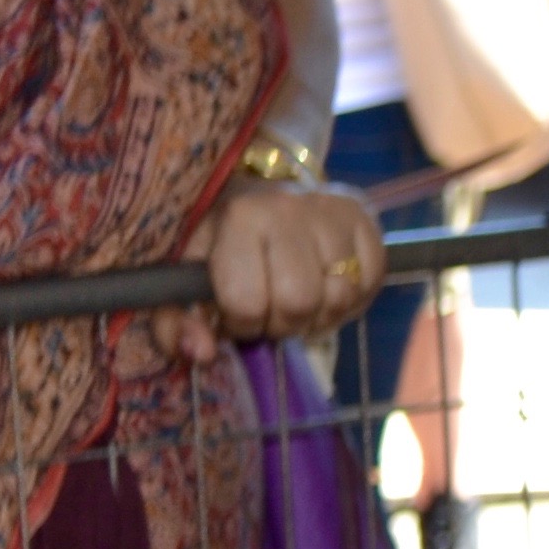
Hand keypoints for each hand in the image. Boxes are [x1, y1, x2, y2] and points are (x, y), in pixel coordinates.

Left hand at [178, 178, 386, 359]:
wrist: (269, 196)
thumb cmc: (226, 243)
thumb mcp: (190, 274)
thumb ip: (180, 320)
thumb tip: (201, 352)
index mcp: (242, 217)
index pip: (247, 301)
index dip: (243, 322)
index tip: (239, 312)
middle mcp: (289, 208)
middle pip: (299, 302)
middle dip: (285, 322)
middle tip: (274, 310)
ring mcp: (333, 215)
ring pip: (338, 297)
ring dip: (319, 314)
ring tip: (302, 299)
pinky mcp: (367, 225)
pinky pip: (368, 285)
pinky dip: (349, 298)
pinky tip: (328, 284)